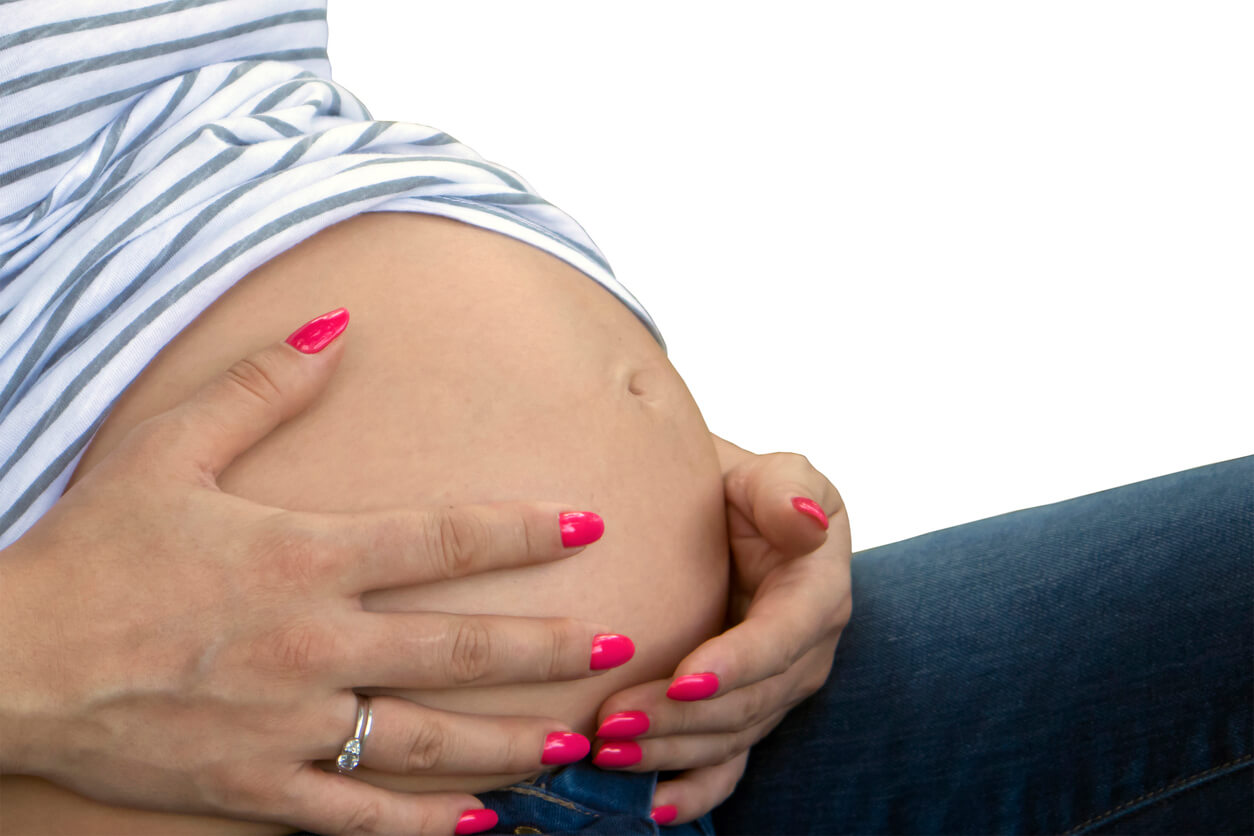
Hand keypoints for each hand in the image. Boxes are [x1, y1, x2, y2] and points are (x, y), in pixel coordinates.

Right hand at [0, 309, 627, 835]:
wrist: (9, 662)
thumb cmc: (91, 551)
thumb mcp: (167, 447)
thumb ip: (261, 386)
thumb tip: (341, 329)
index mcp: (303, 556)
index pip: (444, 538)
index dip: (526, 528)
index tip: (589, 523)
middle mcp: (314, 644)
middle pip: (461, 648)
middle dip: (550, 648)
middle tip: (620, 646)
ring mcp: (291, 724)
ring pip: (430, 742)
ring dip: (514, 743)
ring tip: (580, 744)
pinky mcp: (258, 785)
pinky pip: (360, 816)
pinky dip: (426, 825)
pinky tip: (483, 823)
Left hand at [591, 435, 851, 824]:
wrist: (728, 513)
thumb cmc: (746, 488)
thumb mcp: (774, 474)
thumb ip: (787, 490)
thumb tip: (806, 521)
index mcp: (816, 594)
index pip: (782, 638)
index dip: (738, 664)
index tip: (683, 677)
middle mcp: (803, 653)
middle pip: (748, 702)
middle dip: (681, 717)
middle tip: (612, 720)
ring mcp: (774, 689)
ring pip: (728, 738)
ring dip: (669, 751)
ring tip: (605, 750)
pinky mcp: (744, 712)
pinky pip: (727, 764)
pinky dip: (693, 790)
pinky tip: (653, 807)